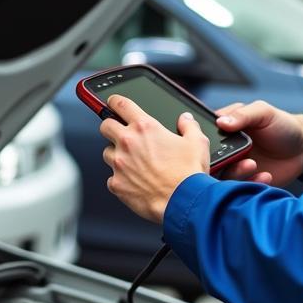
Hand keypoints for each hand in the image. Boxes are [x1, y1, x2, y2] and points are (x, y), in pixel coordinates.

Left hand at [100, 94, 209, 223]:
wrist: (183, 202)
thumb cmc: (189, 173)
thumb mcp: (197, 142)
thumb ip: (189, 126)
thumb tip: (185, 120)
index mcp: (145, 127)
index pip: (120, 104)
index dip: (114, 101)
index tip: (113, 102)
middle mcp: (128, 142)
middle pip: (105, 126)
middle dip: (111, 127)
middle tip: (121, 134)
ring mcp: (119, 164)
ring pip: (106, 153)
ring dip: (116, 155)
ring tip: (133, 163)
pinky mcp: (117, 184)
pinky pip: (111, 178)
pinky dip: (120, 179)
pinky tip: (134, 182)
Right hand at [213, 100, 302, 185]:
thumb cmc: (283, 125)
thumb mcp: (264, 112)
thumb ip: (243, 114)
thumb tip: (221, 121)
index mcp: (225, 130)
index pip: (204, 135)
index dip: (202, 140)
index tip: (209, 143)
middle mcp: (226, 150)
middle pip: (209, 159)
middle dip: (218, 161)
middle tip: (232, 158)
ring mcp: (236, 167)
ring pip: (223, 176)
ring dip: (236, 172)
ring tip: (252, 164)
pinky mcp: (247, 183)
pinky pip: (240, 188)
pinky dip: (252, 183)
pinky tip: (266, 175)